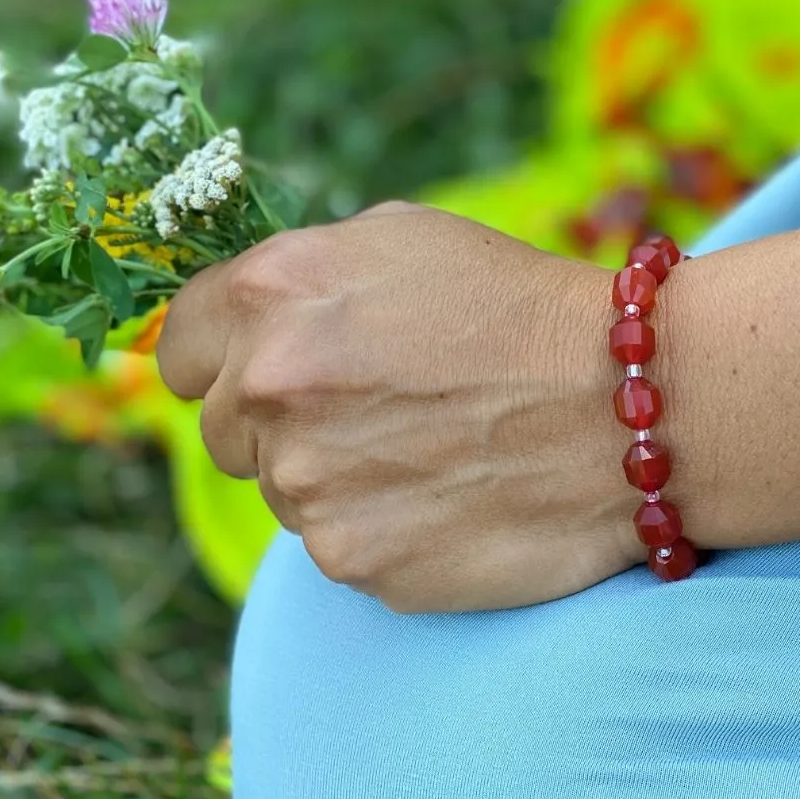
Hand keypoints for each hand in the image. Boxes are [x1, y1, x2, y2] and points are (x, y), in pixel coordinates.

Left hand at [157, 202, 651, 611]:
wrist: (622, 399)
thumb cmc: (515, 304)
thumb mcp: (397, 239)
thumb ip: (296, 280)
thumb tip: (237, 325)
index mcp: (271, 293)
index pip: (177, 347)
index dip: (219, 356)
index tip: (258, 366)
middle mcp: (269, 385)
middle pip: (222, 428)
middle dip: (276, 418)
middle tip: (369, 404)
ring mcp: (306, 482)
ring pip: (281, 490)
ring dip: (331, 473)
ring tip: (424, 445)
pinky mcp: (352, 559)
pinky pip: (335, 544)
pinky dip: (377, 525)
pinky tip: (443, 492)